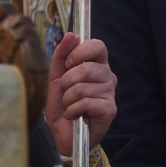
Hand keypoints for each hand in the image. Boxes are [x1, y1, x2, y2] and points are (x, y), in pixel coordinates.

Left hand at [44, 33, 116, 155]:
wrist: (60, 131)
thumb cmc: (60, 103)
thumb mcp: (55, 76)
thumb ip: (61, 55)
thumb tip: (72, 35)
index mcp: (97, 65)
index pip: (98, 46)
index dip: (80, 52)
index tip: (67, 64)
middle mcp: (107, 77)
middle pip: (87, 68)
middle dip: (67, 81)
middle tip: (66, 92)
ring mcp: (110, 94)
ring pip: (83, 87)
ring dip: (68, 99)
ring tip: (69, 105)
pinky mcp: (109, 110)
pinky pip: (86, 102)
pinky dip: (72, 110)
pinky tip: (73, 115)